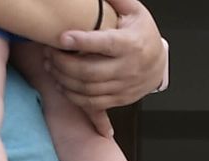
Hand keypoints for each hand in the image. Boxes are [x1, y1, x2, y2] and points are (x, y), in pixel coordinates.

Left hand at [45, 0, 165, 111]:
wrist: (159, 63)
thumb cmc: (143, 35)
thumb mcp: (134, 12)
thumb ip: (115, 0)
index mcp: (132, 44)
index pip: (105, 44)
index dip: (82, 42)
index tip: (62, 38)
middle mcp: (129, 68)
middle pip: (90, 71)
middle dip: (63, 63)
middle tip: (49, 53)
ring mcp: (124, 86)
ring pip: (88, 89)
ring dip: (64, 79)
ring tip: (51, 66)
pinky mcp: (120, 99)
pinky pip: (93, 103)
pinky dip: (74, 96)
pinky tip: (63, 84)